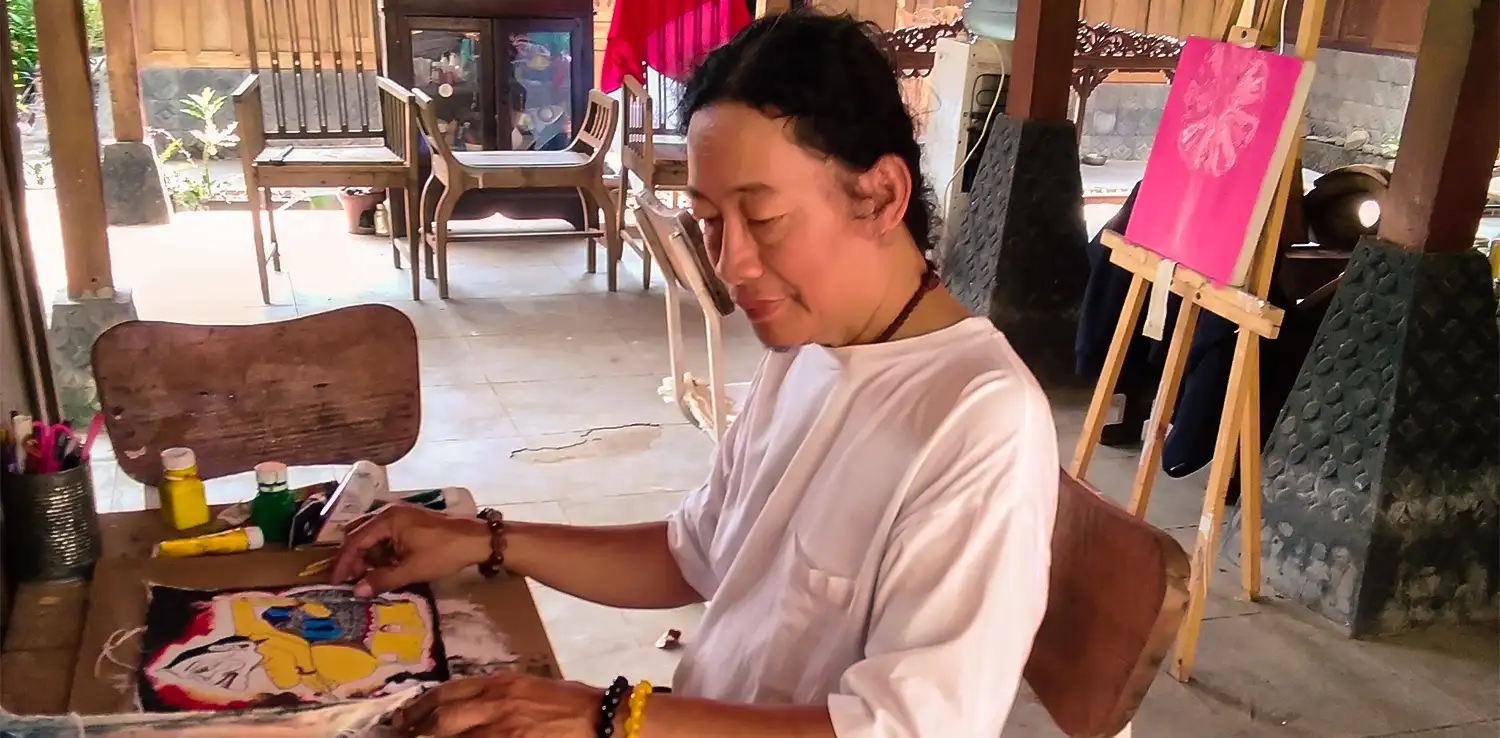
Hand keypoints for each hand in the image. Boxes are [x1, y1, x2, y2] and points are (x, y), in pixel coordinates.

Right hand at [330, 504, 491, 595]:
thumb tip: (356, 591)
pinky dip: (381, 552)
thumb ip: (382, 579)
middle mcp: (390, 512)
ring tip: (367, 578)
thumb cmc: (444, 552)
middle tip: (351, 581)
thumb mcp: (412, 569)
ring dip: (368, 556)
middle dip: (354, 559)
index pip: (355, 540)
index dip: (344, 563)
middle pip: (360, 535)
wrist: (476, 539)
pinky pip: (386, 536)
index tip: (335, 581)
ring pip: (373, 536)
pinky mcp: (410, 521)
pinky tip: (384, 567)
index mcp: (387, 519)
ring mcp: (400, 515)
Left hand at [393, 672, 602, 736]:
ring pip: (452, 734)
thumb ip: (502, 693)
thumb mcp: (532, 688)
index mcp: (501, 682)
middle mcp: (496, 700)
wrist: (601, 717)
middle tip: (401, 733)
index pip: (450, 690)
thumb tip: (475, 704)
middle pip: (443, 713)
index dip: (423, 703)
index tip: (407, 714)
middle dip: (417, 725)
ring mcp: (501, 725)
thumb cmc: (573, 703)